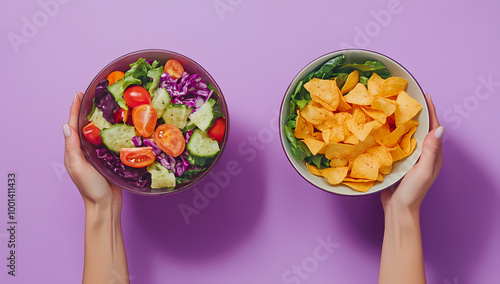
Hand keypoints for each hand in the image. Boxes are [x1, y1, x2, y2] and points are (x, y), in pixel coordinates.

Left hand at [63, 91, 121, 206]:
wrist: (105, 204)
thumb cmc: (90, 188)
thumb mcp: (78, 167)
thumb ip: (72, 148)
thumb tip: (66, 126)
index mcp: (74, 151)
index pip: (73, 125)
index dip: (75, 109)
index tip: (79, 93)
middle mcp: (84, 150)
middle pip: (85, 125)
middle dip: (87, 109)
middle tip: (94, 94)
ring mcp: (96, 154)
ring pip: (97, 132)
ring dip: (100, 118)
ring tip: (106, 105)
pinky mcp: (109, 158)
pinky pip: (109, 140)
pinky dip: (111, 130)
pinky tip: (119, 125)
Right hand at [381, 93, 444, 211]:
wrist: (398, 209)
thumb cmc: (412, 193)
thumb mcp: (423, 171)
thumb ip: (431, 151)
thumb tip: (440, 128)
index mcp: (434, 154)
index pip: (435, 128)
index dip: (431, 111)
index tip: (425, 96)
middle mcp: (424, 153)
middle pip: (423, 128)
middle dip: (418, 112)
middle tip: (408, 97)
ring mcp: (411, 157)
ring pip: (410, 134)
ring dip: (405, 121)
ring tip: (395, 108)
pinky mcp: (400, 161)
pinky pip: (398, 143)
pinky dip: (394, 133)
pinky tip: (385, 127)